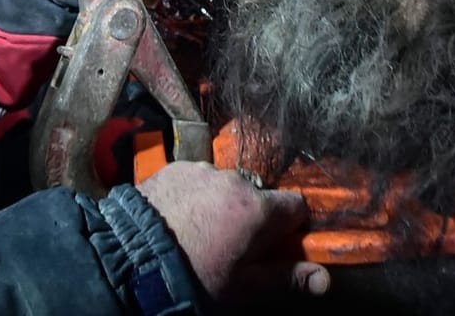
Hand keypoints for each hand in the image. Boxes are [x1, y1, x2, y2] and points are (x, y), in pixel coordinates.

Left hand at [139, 162, 330, 299]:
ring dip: (221, 201)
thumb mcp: (242, 286)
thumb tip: (325, 281)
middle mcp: (234, 180)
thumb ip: (286, 277)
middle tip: (229, 242)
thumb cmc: (192, 278)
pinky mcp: (173, 167)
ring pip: (225, 184)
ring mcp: (201, 170)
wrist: (128, 261)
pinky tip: (177, 217)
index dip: (288, 226)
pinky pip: (195, 177)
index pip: (295, 205)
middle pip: (258, 193)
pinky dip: (193, 193)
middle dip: (251, 213)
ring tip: (197, 229)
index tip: (272, 243)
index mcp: (257, 209)